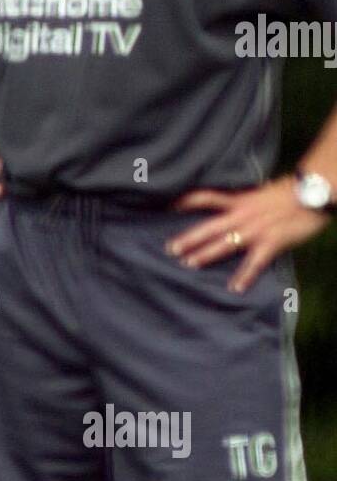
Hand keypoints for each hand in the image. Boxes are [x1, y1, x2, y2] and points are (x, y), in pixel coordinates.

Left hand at [166, 176, 328, 292]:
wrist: (312, 194)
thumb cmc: (288, 192)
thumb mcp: (258, 192)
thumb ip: (242, 202)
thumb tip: (229, 207)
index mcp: (238, 201)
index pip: (206, 198)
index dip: (185, 201)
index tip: (167, 208)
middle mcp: (242, 215)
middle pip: (208, 227)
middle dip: (188, 238)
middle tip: (169, 248)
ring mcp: (255, 230)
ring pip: (224, 244)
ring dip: (206, 254)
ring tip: (189, 264)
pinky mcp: (270, 243)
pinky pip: (254, 263)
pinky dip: (244, 276)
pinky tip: (235, 288)